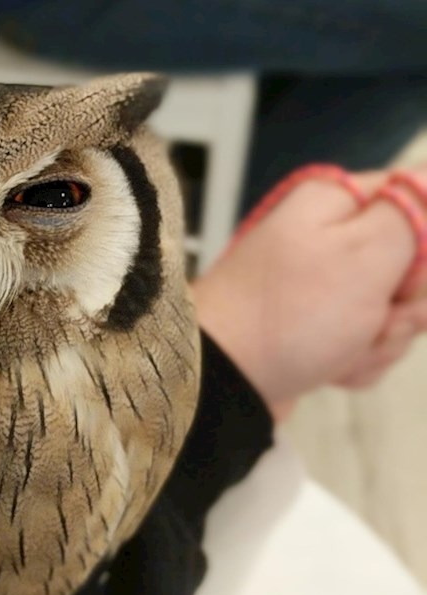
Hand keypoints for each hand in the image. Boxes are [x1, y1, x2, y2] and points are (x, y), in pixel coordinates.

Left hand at [192, 165, 426, 419]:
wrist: (225, 380)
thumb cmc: (295, 312)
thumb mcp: (365, 250)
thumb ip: (413, 210)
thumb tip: (426, 176)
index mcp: (336, 205)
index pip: (418, 201)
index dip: (425, 246)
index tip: (407, 275)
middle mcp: (326, 242)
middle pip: (411, 266)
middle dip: (405, 305)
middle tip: (377, 320)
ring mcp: (320, 293)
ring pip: (392, 313)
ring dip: (380, 342)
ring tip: (341, 351)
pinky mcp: (314, 334)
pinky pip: (363, 346)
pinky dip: (355, 363)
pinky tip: (330, 370)